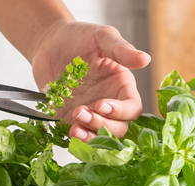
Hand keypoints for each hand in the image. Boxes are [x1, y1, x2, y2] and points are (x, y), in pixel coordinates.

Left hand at [31, 21, 149, 139]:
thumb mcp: (102, 37)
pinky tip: (71, 132)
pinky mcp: (76, 122)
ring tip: (75, 125)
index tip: (101, 104)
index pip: (132, 108)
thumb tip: (146, 59)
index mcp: (122, 86)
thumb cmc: (78, 37)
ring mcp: (94, 116)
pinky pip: (83, 138)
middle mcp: (111, 104)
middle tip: (81, 112)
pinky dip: (79, 140)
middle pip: (119, 128)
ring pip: (102, 137)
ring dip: (91, 136)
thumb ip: (122, 50)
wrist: (48, 43)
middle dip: (102, 125)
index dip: (120, 111)